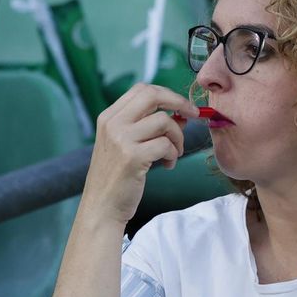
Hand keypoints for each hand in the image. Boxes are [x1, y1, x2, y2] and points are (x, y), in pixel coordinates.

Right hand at [83, 84, 196, 224]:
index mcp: (109, 117)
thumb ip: (149, 127)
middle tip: (193, 116)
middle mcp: (112, 123)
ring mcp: (121, 139)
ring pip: (164, 121)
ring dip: (178, 138)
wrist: (102, 207)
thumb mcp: (127, 145)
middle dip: (179, 103)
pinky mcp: (132, 157)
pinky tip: (167, 166)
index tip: (183, 107)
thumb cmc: (118, 177)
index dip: (167, 95)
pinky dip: (173, 155)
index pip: (142, 89)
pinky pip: (166, 145)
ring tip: (174, 154)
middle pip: (153, 95)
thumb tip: (182, 114)